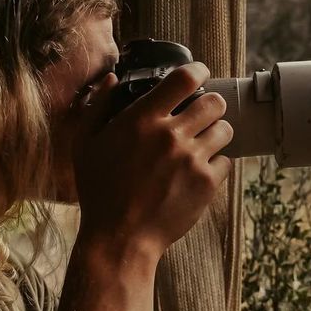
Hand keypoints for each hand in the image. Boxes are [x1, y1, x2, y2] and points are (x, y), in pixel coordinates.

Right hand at [72, 63, 231, 260]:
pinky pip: (226, 161)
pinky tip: (198, 170)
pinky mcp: (207, 184)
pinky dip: (216, 163)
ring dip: (215, 132)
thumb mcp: (84, 144)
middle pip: (214, 102)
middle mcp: (172, 135)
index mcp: (143, 119)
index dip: (197, 71)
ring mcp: (192, 160)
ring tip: (202, 143)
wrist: (119, 238)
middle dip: (210, 105)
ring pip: (225, 130)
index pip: (185, 78)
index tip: (198, 75)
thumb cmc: (99, 192)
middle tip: (201, 115)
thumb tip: (113, 79)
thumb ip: (97, 106)